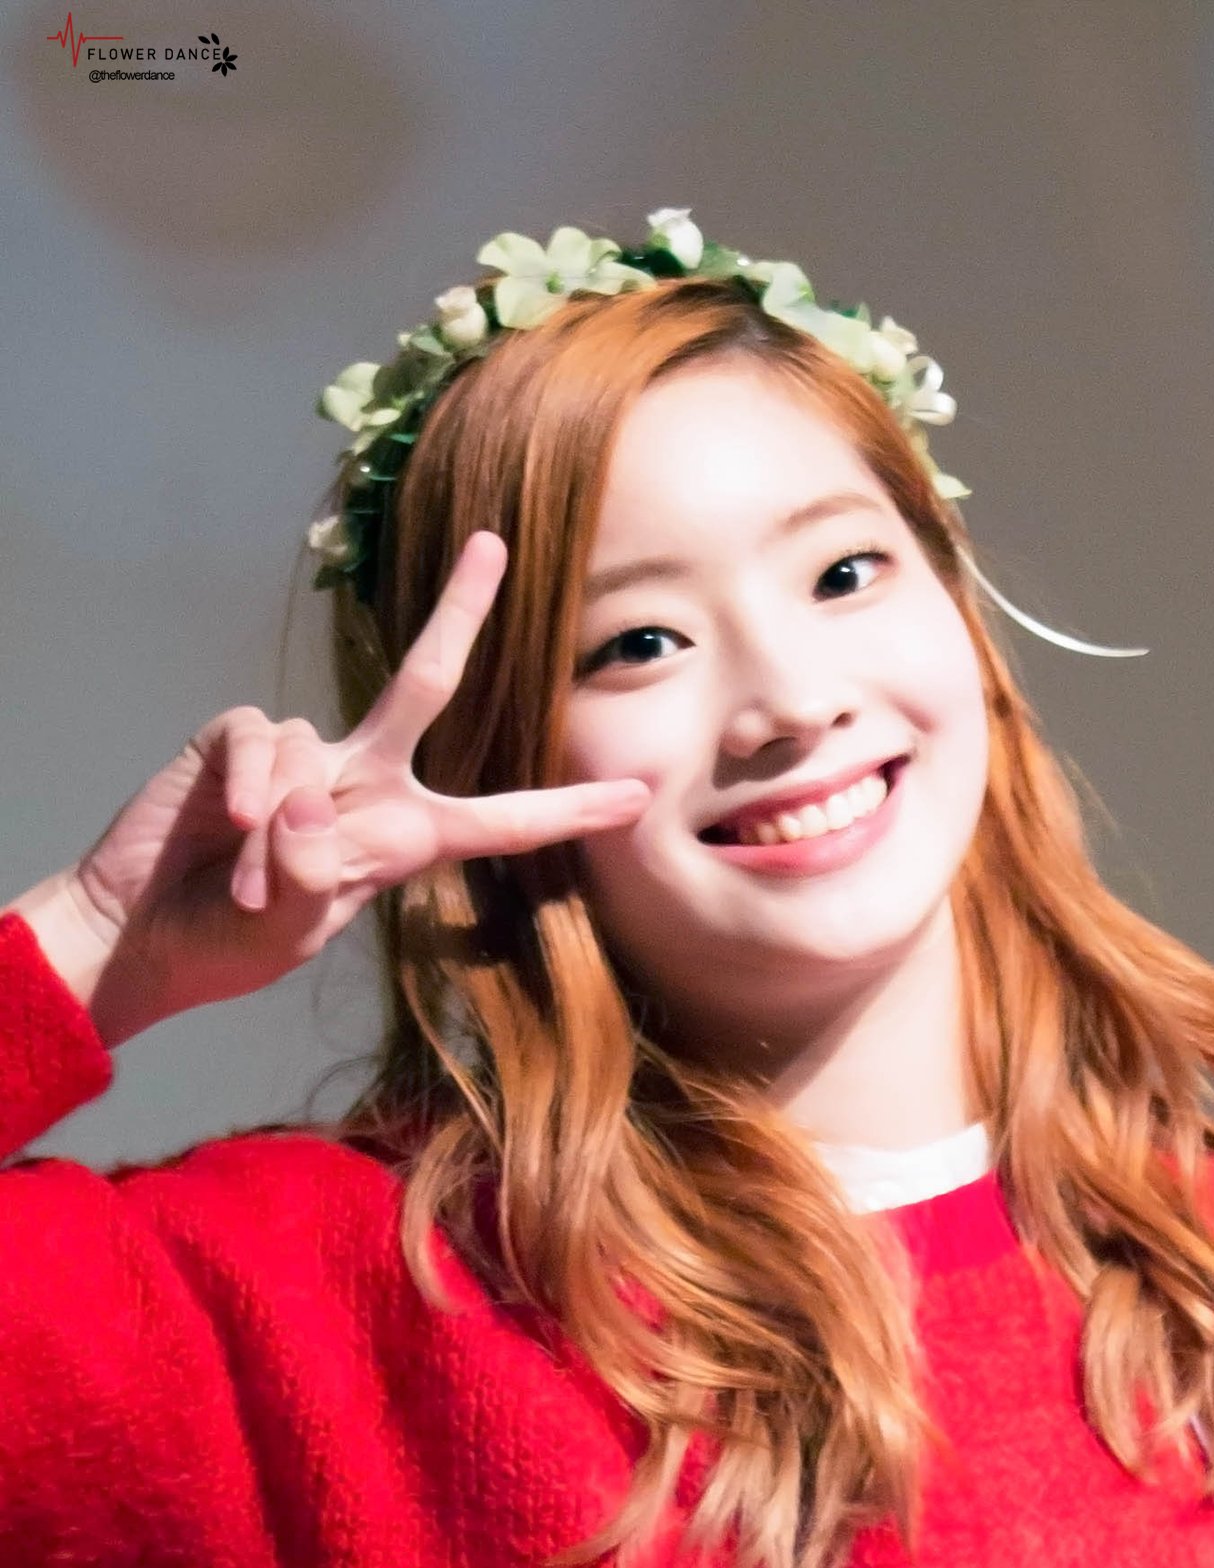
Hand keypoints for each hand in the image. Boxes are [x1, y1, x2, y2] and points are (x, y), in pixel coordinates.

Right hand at [57, 532, 648, 1040]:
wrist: (142, 934)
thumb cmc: (231, 941)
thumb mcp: (295, 927)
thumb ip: (313, 871)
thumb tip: (305, 798)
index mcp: (402, 838)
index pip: (498, 820)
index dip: (565, 810)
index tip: (634, 797)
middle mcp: (362, 781)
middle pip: (424, 684)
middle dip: (460, 611)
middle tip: (495, 544)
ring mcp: (300, 754)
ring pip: (312, 757)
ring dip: (277, 835)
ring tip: (247, 888)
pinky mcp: (236, 739)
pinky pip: (258, 743)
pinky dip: (243, 792)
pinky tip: (222, 830)